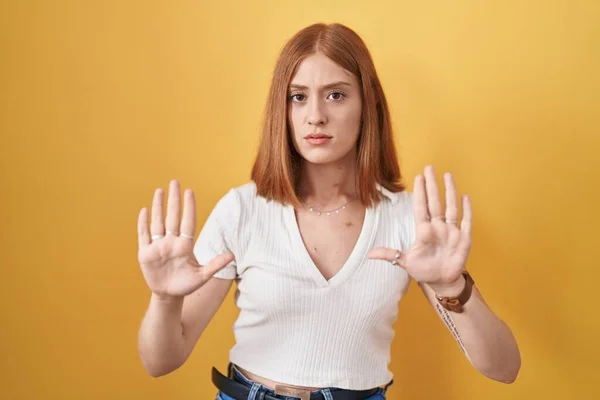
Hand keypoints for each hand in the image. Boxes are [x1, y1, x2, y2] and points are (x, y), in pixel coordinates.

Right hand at [137, 180, 233, 298]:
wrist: (169, 295)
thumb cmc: (187, 284)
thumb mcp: (203, 276)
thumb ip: (216, 264)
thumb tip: (233, 254)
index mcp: (185, 246)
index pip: (188, 222)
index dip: (189, 207)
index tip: (190, 192)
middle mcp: (172, 242)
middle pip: (172, 217)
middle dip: (173, 200)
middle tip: (175, 181)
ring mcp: (158, 246)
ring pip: (158, 222)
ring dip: (158, 207)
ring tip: (160, 190)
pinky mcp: (145, 254)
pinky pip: (144, 235)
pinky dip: (143, 224)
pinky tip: (144, 210)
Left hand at [368, 166, 471, 294]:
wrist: (441, 281)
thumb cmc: (423, 270)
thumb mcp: (404, 262)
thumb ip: (389, 255)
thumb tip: (369, 254)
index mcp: (423, 231)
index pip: (420, 207)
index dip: (420, 193)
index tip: (418, 177)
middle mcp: (437, 227)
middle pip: (435, 202)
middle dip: (432, 185)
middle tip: (429, 167)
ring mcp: (451, 232)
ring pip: (451, 207)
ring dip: (450, 192)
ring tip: (447, 175)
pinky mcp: (463, 240)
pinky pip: (466, 222)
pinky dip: (466, 210)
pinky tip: (465, 196)